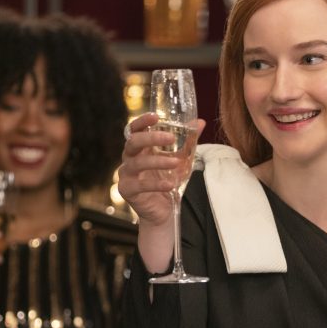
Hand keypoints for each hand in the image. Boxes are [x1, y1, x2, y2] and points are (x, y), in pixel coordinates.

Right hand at [116, 113, 206, 227]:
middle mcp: (129, 158)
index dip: (142, 121)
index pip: (135, 129)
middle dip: (151, 138)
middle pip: (133, 142)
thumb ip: (189, 141)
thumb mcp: (182, 159)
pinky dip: (156, 184)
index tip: (155, 116)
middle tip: (170, 138)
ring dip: (158, 161)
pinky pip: (140, 185)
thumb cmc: (169, 181)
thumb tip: (200, 122)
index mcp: (140, 148)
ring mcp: (126, 174)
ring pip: (137, 163)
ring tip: (176, 163)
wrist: (164, 211)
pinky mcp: (127, 190)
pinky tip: (170, 185)